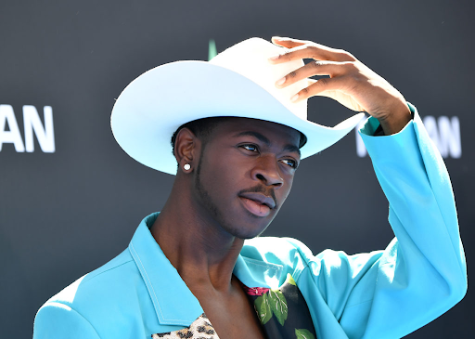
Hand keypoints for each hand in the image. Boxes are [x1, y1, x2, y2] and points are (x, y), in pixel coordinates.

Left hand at [269, 37, 410, 134]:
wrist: (385, 103)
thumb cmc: (360, 94)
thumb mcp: (336, 86)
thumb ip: (320, 83)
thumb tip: (302, 84)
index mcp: (336, 56)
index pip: (310, 46)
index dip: (292, 42)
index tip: (275, 41)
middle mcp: (340, 58)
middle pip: (310, 50)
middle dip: (288, 54)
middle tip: (270, 60)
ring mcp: (346, 68)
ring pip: (314, 66)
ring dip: (294, 75)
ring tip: (277, 84)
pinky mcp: (350, 82)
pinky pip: (323, 84)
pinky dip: (307, 90)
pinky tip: (294, 98)